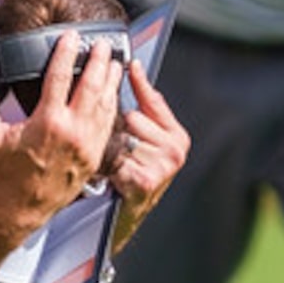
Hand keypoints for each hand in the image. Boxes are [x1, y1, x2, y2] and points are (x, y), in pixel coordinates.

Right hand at [0, 31, 123, 245]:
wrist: (16, 210)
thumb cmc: (2, 176)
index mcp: (47, 122)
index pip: (60, 77)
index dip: (66, 52)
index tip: (70, 37)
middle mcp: (72, 133)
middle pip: (91, 86)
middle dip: (97, 61)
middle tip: (100, 44)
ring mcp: (86, 146)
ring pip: (105, 105)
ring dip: (110, 81)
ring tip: (113, 62)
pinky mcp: (94, 158)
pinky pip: (108, 126)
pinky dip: (112, 106)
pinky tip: (113, 96)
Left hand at [107, 59, 190, 243]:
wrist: (122, 218)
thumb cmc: (130, 176)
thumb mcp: (141, 143)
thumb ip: (144, 111)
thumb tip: (133, 70)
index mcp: (176, 135)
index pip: (154, 100)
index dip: (139, 82)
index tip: (129, 64)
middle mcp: (175, 148)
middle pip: (131, 118)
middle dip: (115, 129)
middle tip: (112, 147)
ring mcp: (163, 165)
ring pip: (121, 138)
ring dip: (108, 149)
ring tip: (109, 164)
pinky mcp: (147, 180)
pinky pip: (116, 159)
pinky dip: (107, 168)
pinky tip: (110, 177)